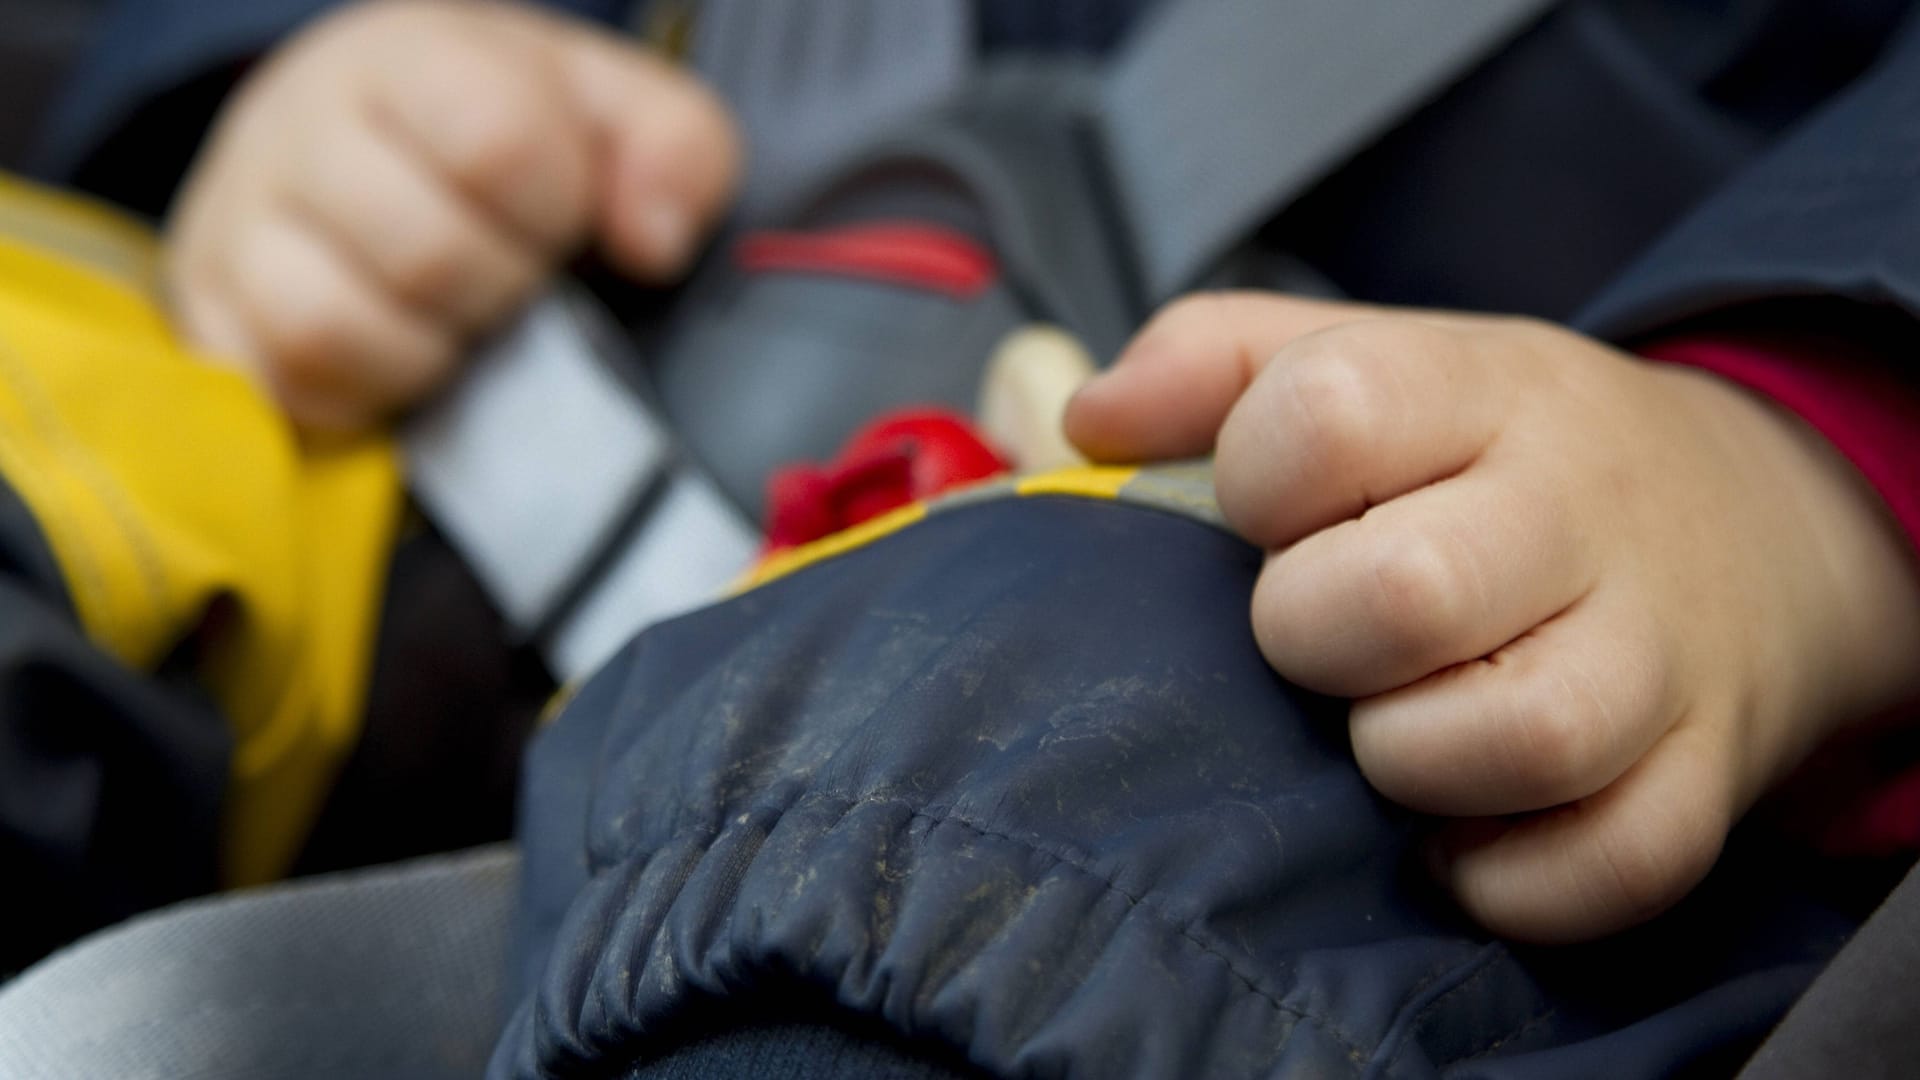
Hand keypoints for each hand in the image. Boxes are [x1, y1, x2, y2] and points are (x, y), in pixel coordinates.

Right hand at [165, 0, 739, 431]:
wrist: (363, 148)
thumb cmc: (507, 137)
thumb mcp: (616, 115)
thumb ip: (676, 152)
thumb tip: (656, 244)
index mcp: (411, 58)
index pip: (500, 143)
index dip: (556, 207)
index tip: (561, 215)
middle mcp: (298, 127)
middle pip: (425, 254)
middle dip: (500, 291)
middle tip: (512, 280)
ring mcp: (236, 226)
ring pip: (332, 330)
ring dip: (425, 355)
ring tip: (454, 327)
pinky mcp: (207, 321)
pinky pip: (280, 391)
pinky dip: (356, 400)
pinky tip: (394, 363)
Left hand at [1066, 292, 1919, 941]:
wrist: (1753, 521)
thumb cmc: (1495, 457)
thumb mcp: (1378, 361)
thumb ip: (1213, 362)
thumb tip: (1086, 419)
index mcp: (1482, 389)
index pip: (1336, 408)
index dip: (1255, 477)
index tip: (1263, 511)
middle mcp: (1582, 508)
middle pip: (1409, 590)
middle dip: (1310, 634)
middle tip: (1313, 637)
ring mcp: (1659, 648)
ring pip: (1526, 734)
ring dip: (1409, 760)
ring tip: (1383, 734)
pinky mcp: (1704, 772)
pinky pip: (1614, 860)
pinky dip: (1510, 878)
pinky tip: (1452, 839)